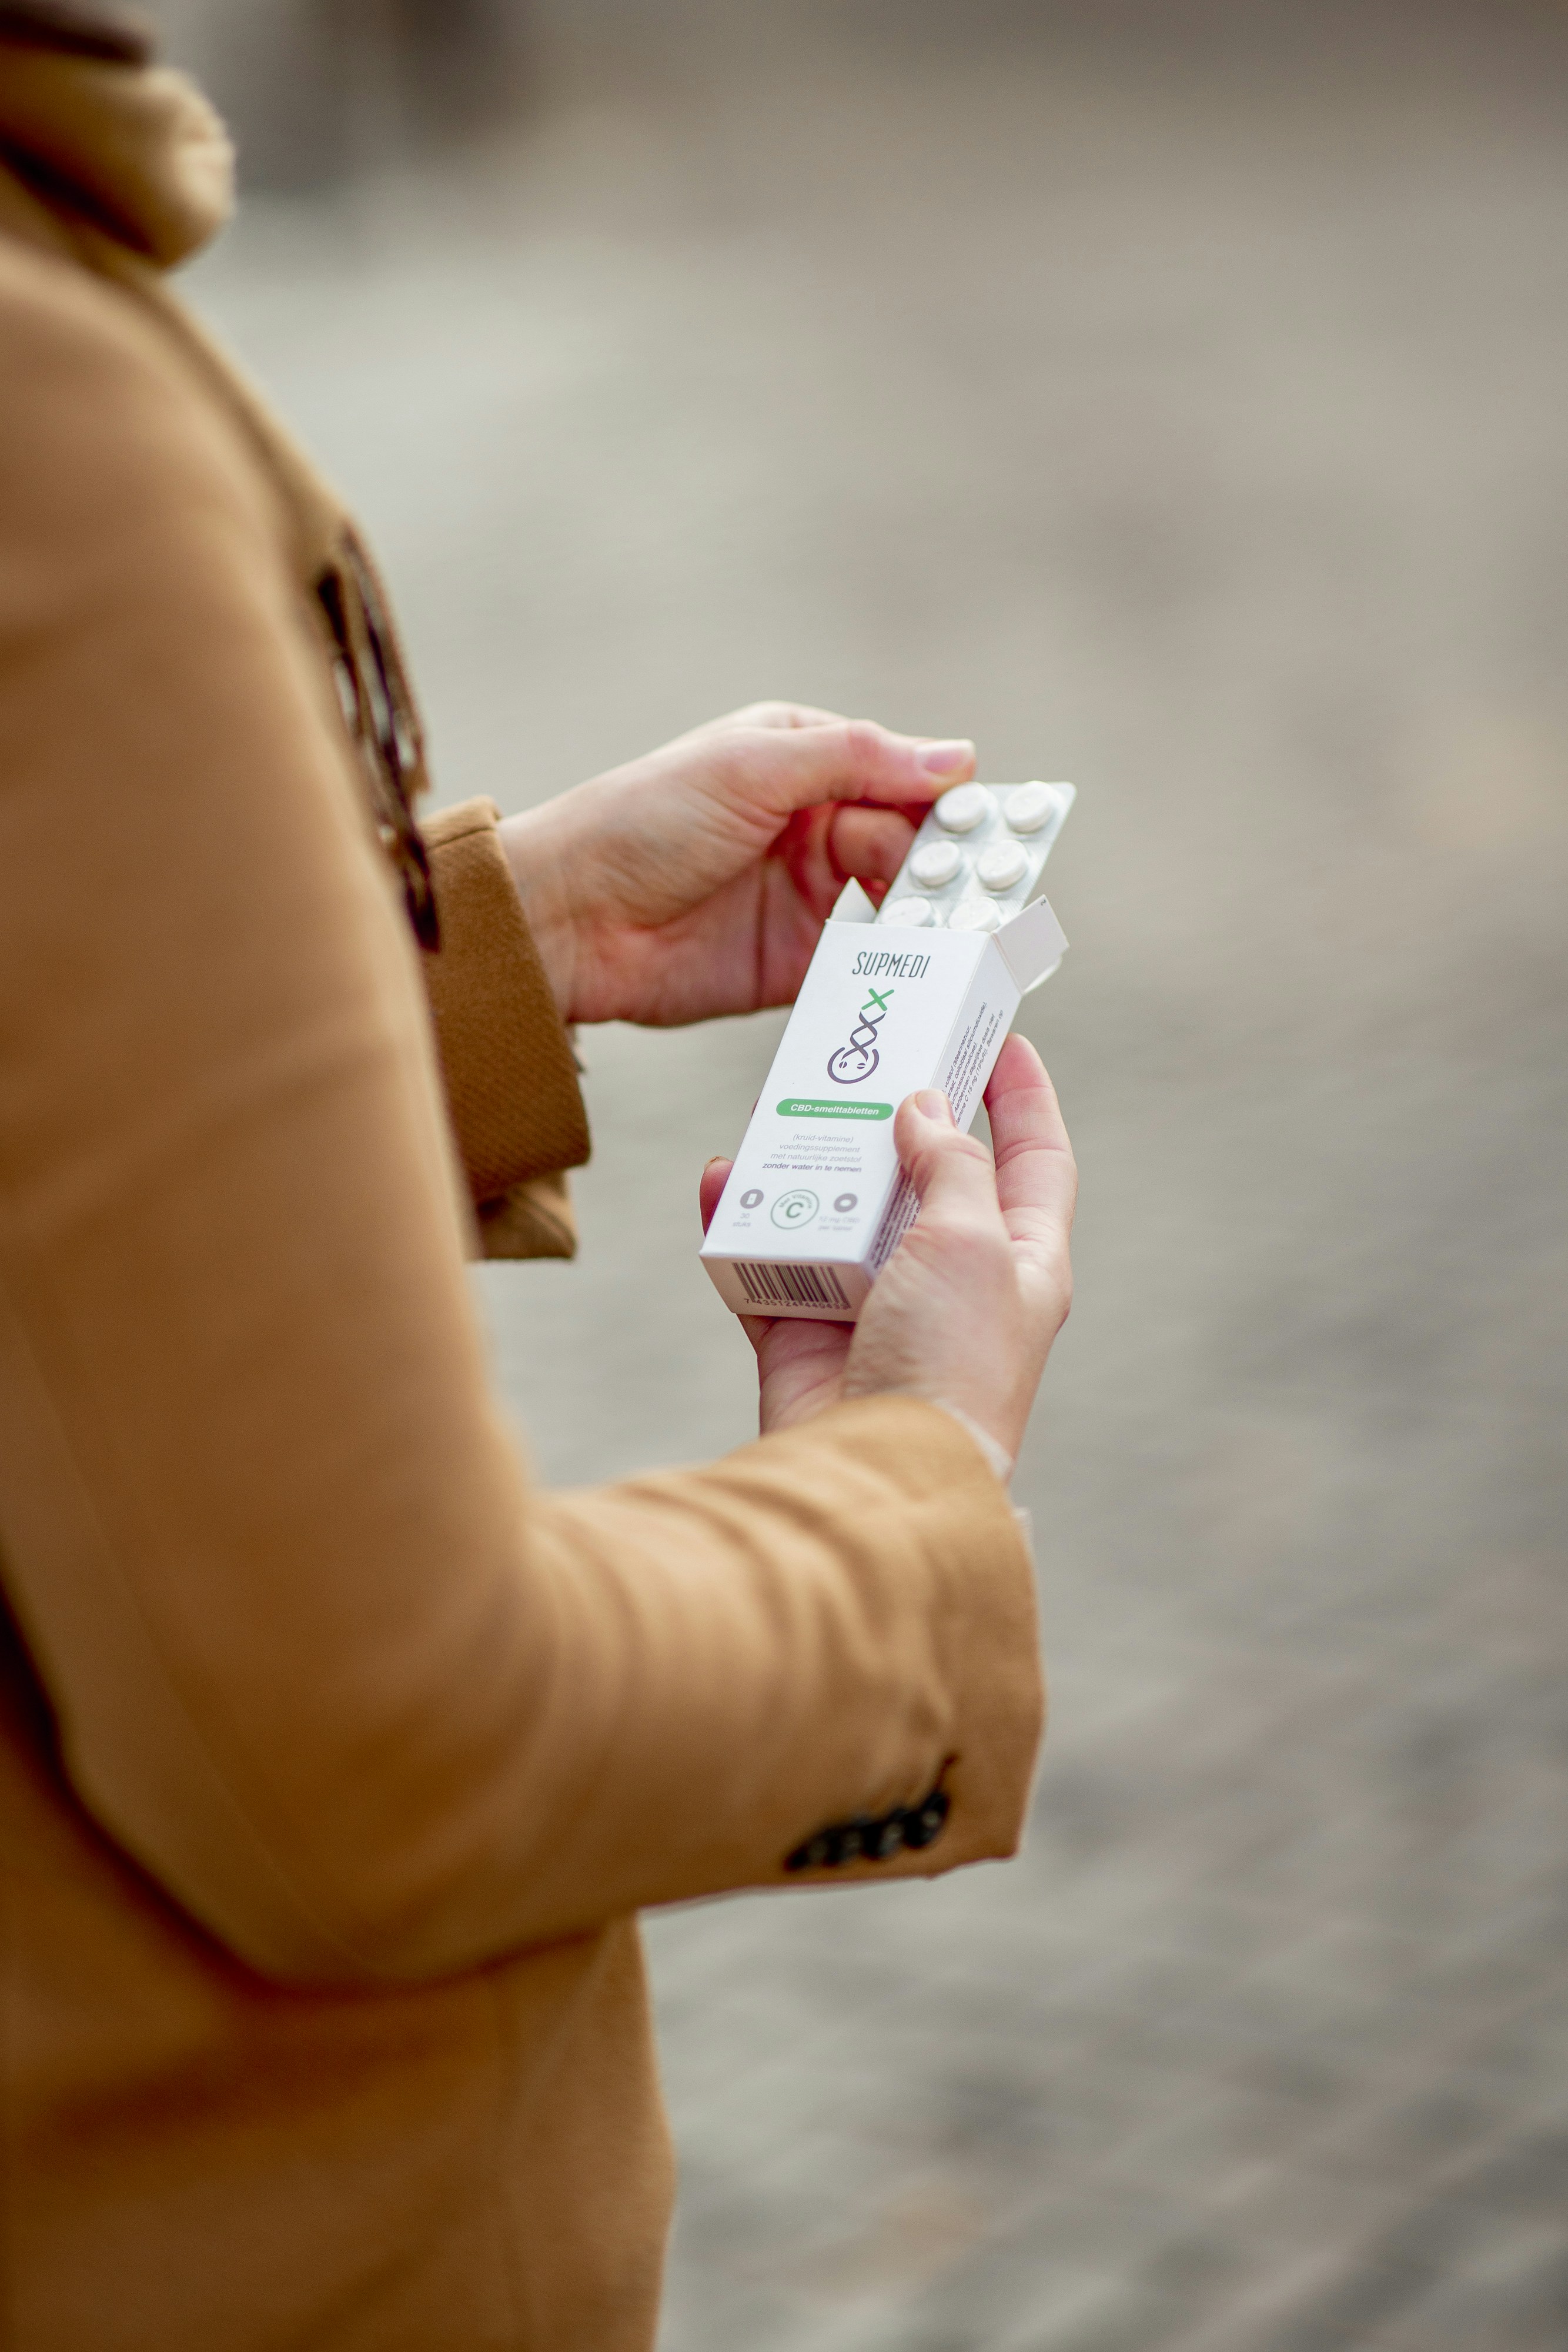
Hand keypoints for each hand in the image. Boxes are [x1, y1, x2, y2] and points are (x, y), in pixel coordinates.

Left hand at [498, 702, 974, 1026]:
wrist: (568, 919)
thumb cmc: (644, 820)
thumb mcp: (751, 767)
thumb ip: (855, 759)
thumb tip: (957, 759)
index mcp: (807, 761)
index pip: (908, 778)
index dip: (955, 806)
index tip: (1003, 835)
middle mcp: (818, 829)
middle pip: (916, 849)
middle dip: (951, 873)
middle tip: (989, 901)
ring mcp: (810, 901)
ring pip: (901, 911)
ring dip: (935, 925)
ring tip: (971, 943)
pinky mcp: (796, 968)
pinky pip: (866, 970)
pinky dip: (898, 974)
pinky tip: (931, 982)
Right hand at [699, 1036, 1076, 1468]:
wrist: (876, 1475)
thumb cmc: (950, 1365)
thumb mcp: (973, 1240)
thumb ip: (952, 1164)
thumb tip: (924, 1110)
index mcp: (1021, 1261)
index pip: (1036, 1160)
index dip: (1024, 1097)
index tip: (1003, 1038)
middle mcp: (953, 1280)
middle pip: (924, 1175)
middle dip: (890, 1117)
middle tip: (860, 1059)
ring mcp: (877, 1308)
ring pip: (840, 1211)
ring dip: (808, 1161)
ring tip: (777, 1111)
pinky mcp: (805, 1336)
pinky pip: (770, 1262)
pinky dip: (743, 1222)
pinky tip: (724, 1182)